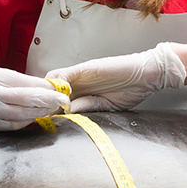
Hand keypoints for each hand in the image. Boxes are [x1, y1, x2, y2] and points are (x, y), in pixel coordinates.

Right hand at [0, 66, 69, 132]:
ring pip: (21, 114)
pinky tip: (39, 116)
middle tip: (63, 100)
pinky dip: (29, 121)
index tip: (61, 89)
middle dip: (48, 99)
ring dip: (41, 112)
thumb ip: (22, 81)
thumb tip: (50, 86)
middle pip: (25, 98)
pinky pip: (14, 125)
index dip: (46, 87)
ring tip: (54, 108)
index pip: (25, 82)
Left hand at [45, 43, 186, 112]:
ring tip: (46, 107)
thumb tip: (69, 112)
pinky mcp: (84, 69)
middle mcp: (78, 82)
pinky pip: (63, 75)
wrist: (147, 74)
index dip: (49, 107)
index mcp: (83, 91)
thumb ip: (87, 107)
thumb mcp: (105, 105)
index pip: (58, 98)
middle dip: (44, 101)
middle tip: (38, 114)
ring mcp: (79, 74)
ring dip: (48, 93)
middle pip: (51, 90)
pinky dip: (57, 84)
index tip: (44, 118)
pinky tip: (57, 96)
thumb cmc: (131, 89)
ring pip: (52, 81)